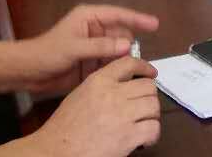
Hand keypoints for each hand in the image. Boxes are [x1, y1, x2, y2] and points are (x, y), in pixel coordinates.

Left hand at [19, 4, 159, 94]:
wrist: (28, 73)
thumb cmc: (47, 53)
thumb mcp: (74, 48)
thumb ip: (101, 47)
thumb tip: (127, 44)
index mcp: (89, 18)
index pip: (118, 15)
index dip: (137, 19)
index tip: (155, 24)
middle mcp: (93, 30)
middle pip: (120, 35)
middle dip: (131, 46)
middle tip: (145, 61)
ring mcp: (92, 47)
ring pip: (116, 52)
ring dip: (124, 60)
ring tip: (138, 72)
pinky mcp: (90, 63)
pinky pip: (108, 64)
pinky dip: (115, 70)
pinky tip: (123, 79)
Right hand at [32, 57, 159, 156]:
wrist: (57, 150)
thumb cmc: (64, 127)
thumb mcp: (80, 94)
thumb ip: (101, 85)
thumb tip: (123, 84)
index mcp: (99, 81)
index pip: (129, 63)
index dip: (145, 67)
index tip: (151, 74)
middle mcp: (112, 94)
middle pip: (148, 86)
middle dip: (149, 97)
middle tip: (143, 108)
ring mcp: (121, 114)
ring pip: (154, 105)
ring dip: (151, 116)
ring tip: (143, 124)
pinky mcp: (128, 136)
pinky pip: (154, 128)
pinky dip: (152, 135)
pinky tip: (144, 140)